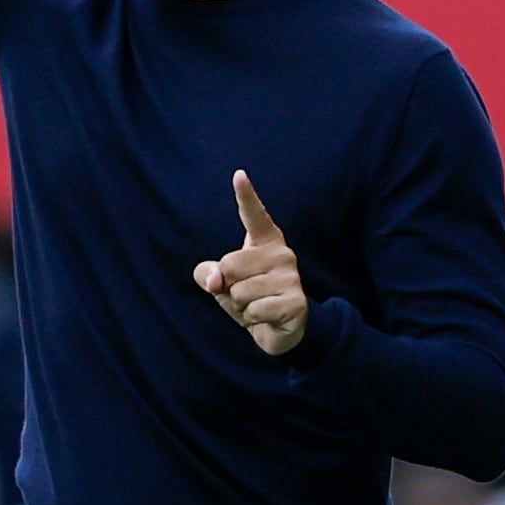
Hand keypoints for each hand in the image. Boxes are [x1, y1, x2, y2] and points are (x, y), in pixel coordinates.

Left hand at [190, 169, 309, 356]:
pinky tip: (266, 317)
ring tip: (256, 306)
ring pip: (240, 291)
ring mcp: (291, 277)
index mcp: (265, 241)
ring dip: (240, 306)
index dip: (246, 195)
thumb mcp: (222, 283)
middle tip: (245, 295)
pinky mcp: (295, 301)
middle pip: (230, 264)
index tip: (238, 175)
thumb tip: (215, 280)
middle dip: (228, 287)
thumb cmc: (250, 298)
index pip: (253, 216)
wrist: (280, 330)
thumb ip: (210, 275)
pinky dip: (252, 319)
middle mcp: (282, 253)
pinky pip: (254, 310)